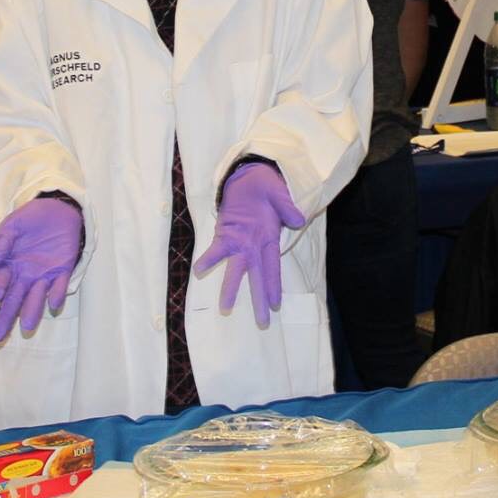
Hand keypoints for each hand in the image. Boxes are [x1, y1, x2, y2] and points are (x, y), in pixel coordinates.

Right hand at [0, 197, 82, 342]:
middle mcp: (25, 275)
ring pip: (36, 296)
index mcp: (10, 265)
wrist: (58, 209)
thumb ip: (3, 241)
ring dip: (32, 310)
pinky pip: (60, 285)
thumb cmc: (30, 221)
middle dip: (6, 318)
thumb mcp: (13, 226)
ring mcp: (44, 275)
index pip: (1, 283)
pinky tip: (53, 303)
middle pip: (14, 300)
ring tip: (28, 326)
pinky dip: (57, 293)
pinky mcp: (63, 270)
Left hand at [194, 162, 305, 325]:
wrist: (250, 175)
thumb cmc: (267, 187)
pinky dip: (209, 259)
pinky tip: (199, 269)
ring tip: (225, 307)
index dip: (273, 285)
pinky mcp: (225, 233)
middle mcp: (255, 246)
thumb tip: (299, 220)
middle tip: (262, 322)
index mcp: (270, 239)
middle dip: (259, 298)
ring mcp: (239, 241)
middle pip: (257, 276)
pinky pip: (216, 249)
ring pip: (236, 269)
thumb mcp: (279, 192)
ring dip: (231, 287)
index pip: (273, 267)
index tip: (275, 304)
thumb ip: (287, 205)